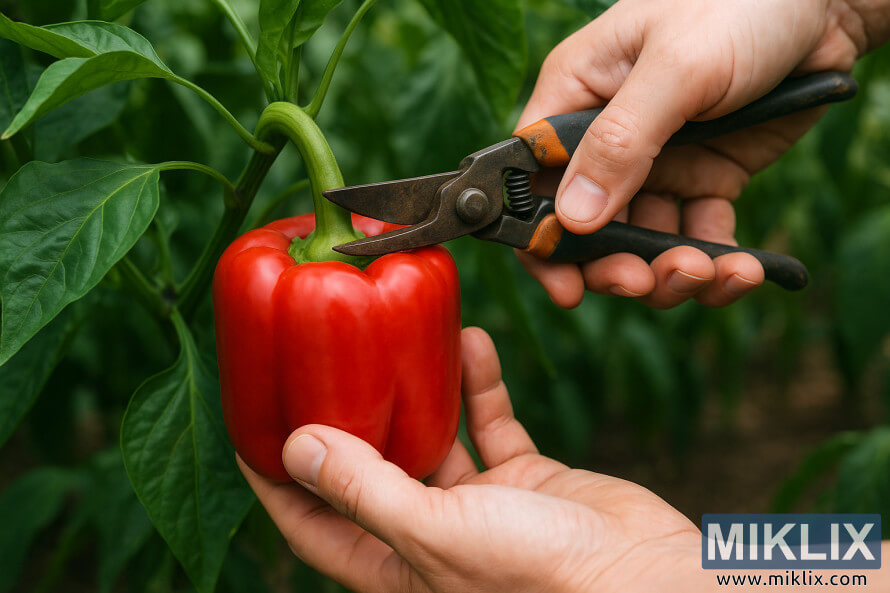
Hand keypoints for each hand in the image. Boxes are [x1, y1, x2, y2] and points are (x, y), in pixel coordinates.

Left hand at [239, 327, 702, 592]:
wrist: (649, 580)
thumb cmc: (544, 581)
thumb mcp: (439, 535)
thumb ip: (368, 492)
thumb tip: (297, 448)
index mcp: (396, 566)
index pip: (312, 522)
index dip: (275, 478)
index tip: (249, 424)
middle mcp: (431, 536)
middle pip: (371, 468)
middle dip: (347, 416)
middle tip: (320, 359)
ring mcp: (481, 507)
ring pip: (434, 435)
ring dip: (419, 387)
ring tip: (397, 334)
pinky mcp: (527, 480)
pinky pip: (492, 422)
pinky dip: (480, 384)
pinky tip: (470, 343)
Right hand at [516, 0, 866, 308]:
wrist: (827, 5)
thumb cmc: (739, 6)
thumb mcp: (676, 68)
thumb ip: (620, 142)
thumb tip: (572, 219)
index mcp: (577, 96)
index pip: (535, 180)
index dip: (541, 239)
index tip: (567, 287)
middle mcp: (608, 137)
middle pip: (587, 225)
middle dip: (613, 264)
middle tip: (641, 283)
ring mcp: (658, 163)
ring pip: (643, 241)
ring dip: (669, 271)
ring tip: (705, 272)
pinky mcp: (707, 178)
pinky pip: (698, 235)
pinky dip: (716, 262)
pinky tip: (743, 268)